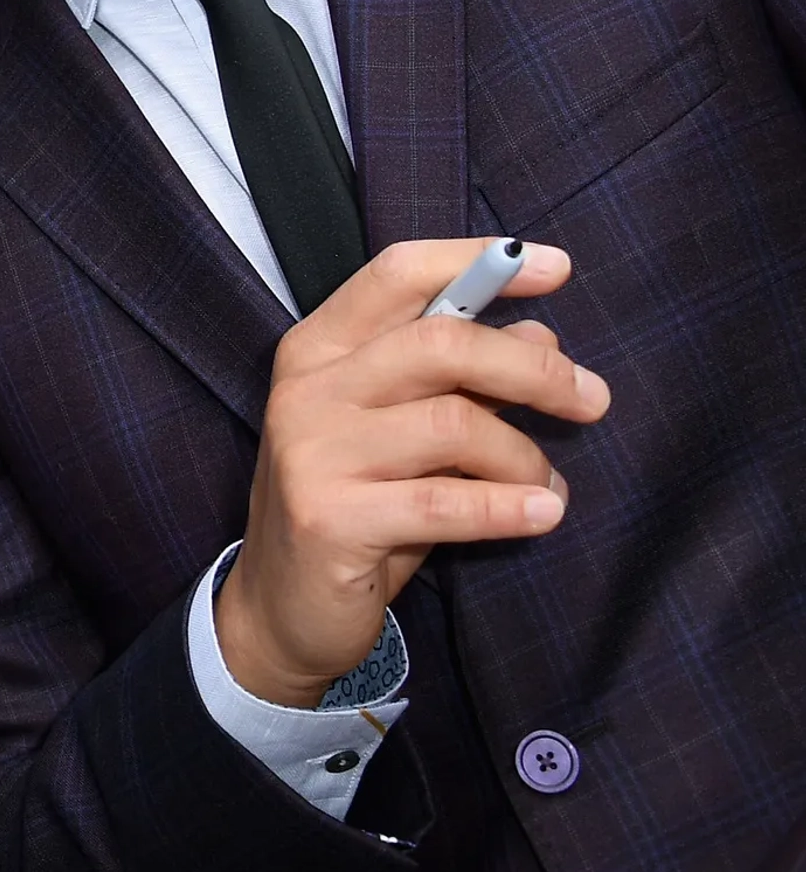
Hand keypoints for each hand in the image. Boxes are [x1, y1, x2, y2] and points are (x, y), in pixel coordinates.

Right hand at [215, 239, 609, 707]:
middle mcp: (309, 387)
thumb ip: (460, 381)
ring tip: (550, 486)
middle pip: (441, 342)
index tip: (556, 268)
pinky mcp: (328, 518)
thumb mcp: (405, 434)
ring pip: (453, 424)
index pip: (399, 273)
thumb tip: (543, 335)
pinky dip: (510, 506)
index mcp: (320, 347)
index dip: (478, 261)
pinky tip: (545, 514)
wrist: (279, 610)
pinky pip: (446, 503)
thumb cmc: (355, 507)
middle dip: (532, 368)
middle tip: (592, 398)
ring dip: (524, 456)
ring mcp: (312, 450)